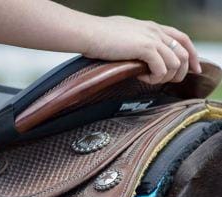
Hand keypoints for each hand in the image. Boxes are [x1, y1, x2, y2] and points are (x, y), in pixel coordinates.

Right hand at [83, 16, 200, 83]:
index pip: (182, 39)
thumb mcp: (123, 35)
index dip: (192, 55)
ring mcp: (152, 39)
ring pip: (175, 64)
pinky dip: (154, 78)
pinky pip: (162, 69)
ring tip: (147, 79)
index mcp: (152, 27)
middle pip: (184, 54)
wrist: (90, 33)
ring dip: (164, 77)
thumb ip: (134, 41)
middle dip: (181, 72)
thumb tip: (135, 54)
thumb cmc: (99, 36)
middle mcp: (156, 32)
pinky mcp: (145, 48)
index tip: (193, 69)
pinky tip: (141, 77)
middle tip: (166, 82)